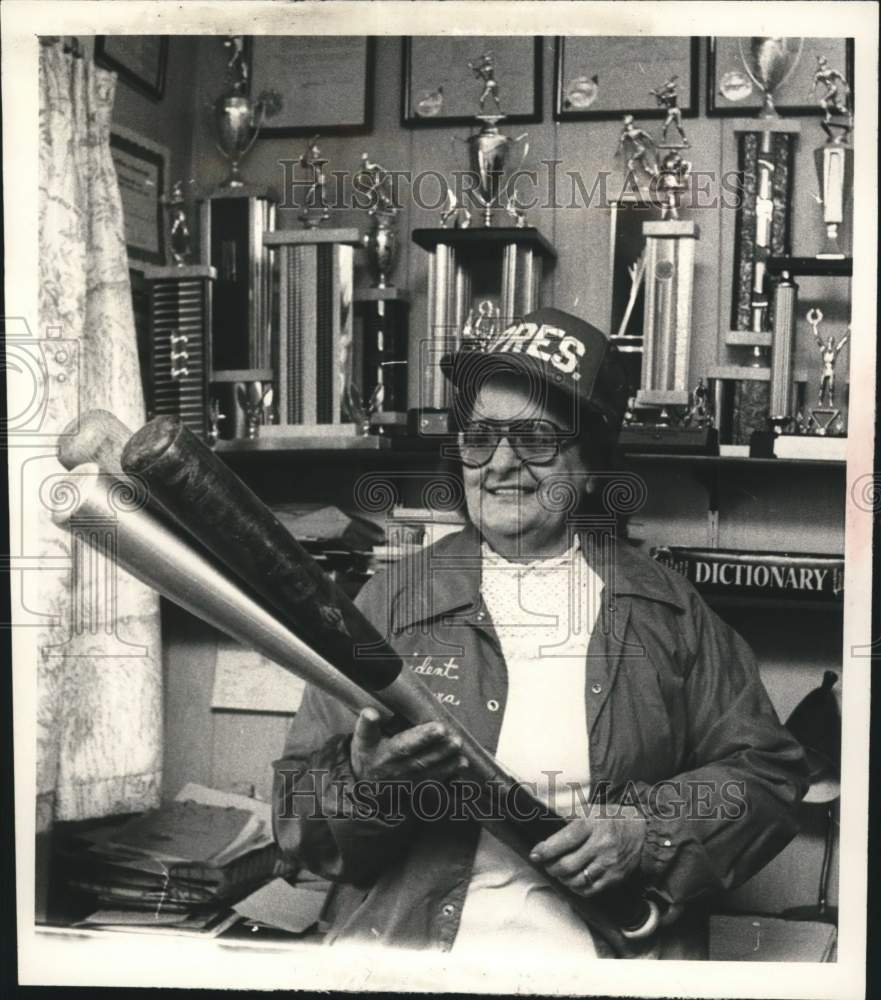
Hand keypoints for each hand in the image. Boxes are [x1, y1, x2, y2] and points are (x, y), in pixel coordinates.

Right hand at [349, 707, 468, 783]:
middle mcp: (397, 768)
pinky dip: (449, 773)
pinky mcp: (416, 787)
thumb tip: (370, 712)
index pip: (403, 744)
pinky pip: (434, 781)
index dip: (420, 736)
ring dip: (447, 760)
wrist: (365, 786)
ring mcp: (408, 780)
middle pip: (420, 758)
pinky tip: (461, 765)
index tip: (439, 727)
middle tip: (454, 737)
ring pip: (429, 770)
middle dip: (439, 749)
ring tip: (459, 748)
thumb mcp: (362, 740)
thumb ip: (367, 726)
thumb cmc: (366, 755)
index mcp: (385, 754)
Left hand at [529, 808, 646, 897]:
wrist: (643, 832)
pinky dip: (577, 888)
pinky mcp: (614, 877)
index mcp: (592, 824)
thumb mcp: (591, 810)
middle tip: (546, 864)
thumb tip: (546, 824)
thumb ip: (570, 817)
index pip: (564, 840)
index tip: (535, 854)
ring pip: (577, 880)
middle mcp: (601, 845)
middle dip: (551, 867)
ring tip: (558, 872)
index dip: (546, 850)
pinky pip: (590, 890)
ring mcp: (608, 863)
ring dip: (562, 879)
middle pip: (568, 864)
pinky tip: (572, 881)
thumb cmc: (612, 819)